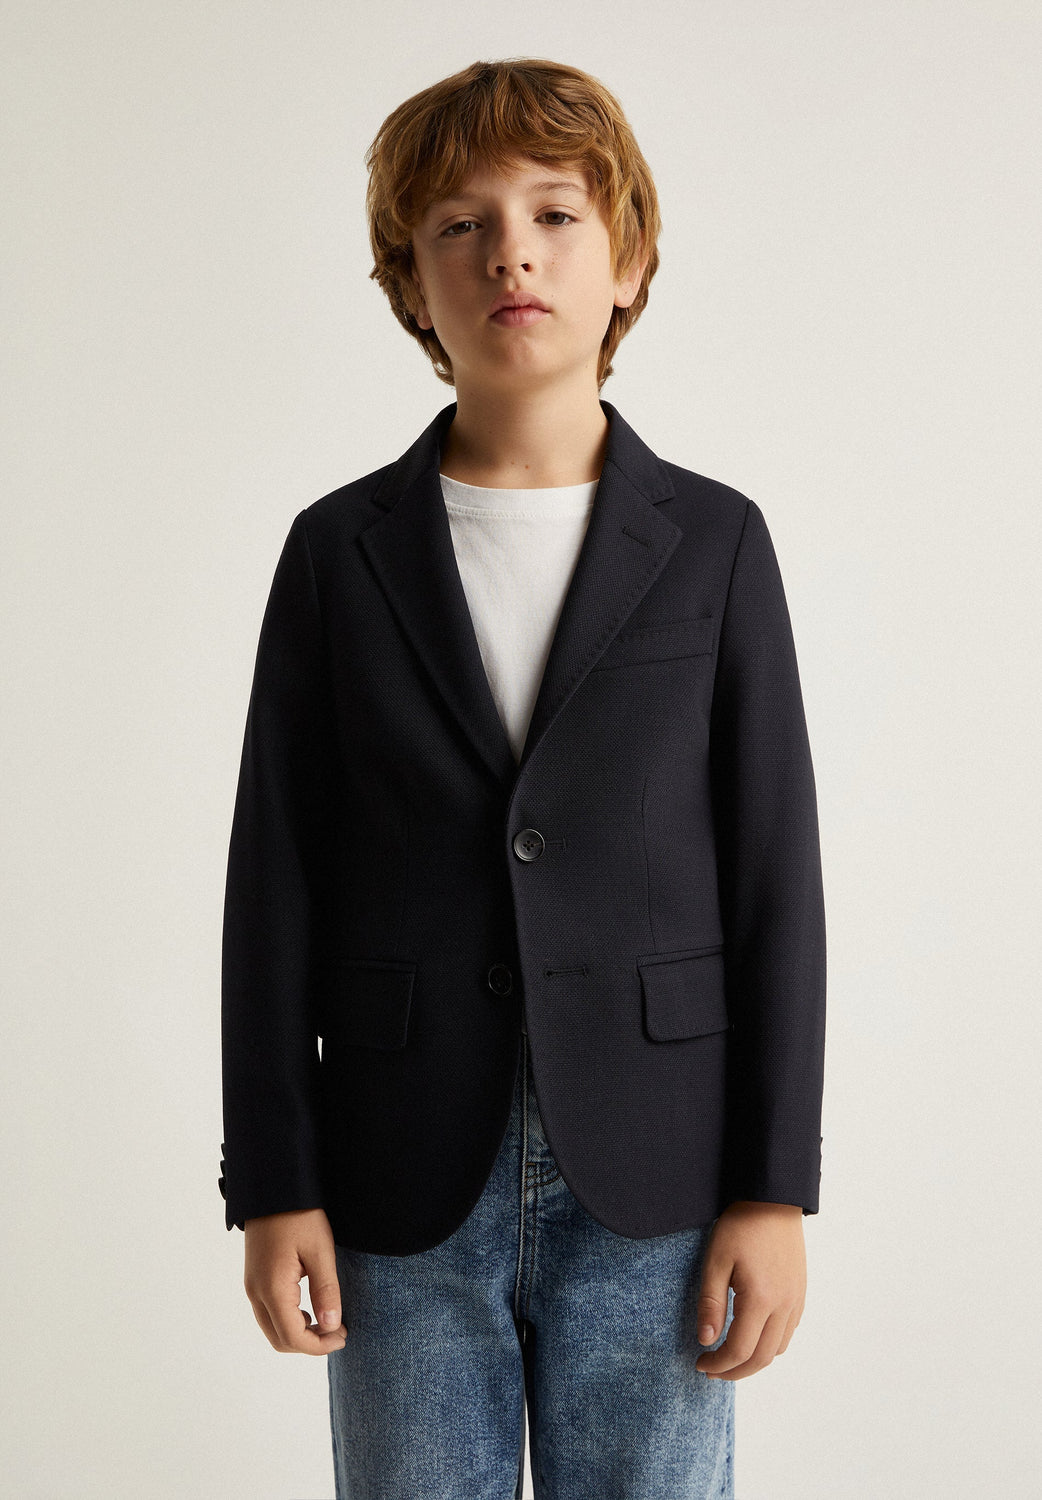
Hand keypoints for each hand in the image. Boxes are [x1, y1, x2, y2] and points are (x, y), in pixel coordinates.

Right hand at [243, 1207, 347, 1353]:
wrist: (273, 1187)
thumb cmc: (299, 1215)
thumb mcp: (320, 1250)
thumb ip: (325, 1290)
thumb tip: (330, 1326)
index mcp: (272, 1288)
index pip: (293, 1337)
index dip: (319, 1345)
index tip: (343, 1335)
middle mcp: (256, 1292)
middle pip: (279, 1339)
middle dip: (309, 1344)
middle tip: (338, 1331)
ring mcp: (252, 1285)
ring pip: (272, 1328)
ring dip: (298, 1333)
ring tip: (328, 1321)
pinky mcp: (254, 1278)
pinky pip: (268, 1313)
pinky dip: (288, 1321)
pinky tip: (309, 1309)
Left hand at [694, 1200, 805, 1380]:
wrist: (773, 1199)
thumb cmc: (740, 1226)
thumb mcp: (716, 1261)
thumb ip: (711, 1303)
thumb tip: (706, 1340)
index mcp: (761, 1299)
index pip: (740, 1350)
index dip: (719, 1364)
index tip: (700, 1362)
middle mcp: (784, 1305)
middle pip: (762, 1358)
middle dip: (735, 1371)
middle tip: (711, 1369)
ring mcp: (796, 1300)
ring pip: (778, 1349)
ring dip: (753, 1360)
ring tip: (729, 1356)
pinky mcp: (800, 1293)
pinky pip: (788, 1332)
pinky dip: (770, 1345)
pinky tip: (752, 1336)